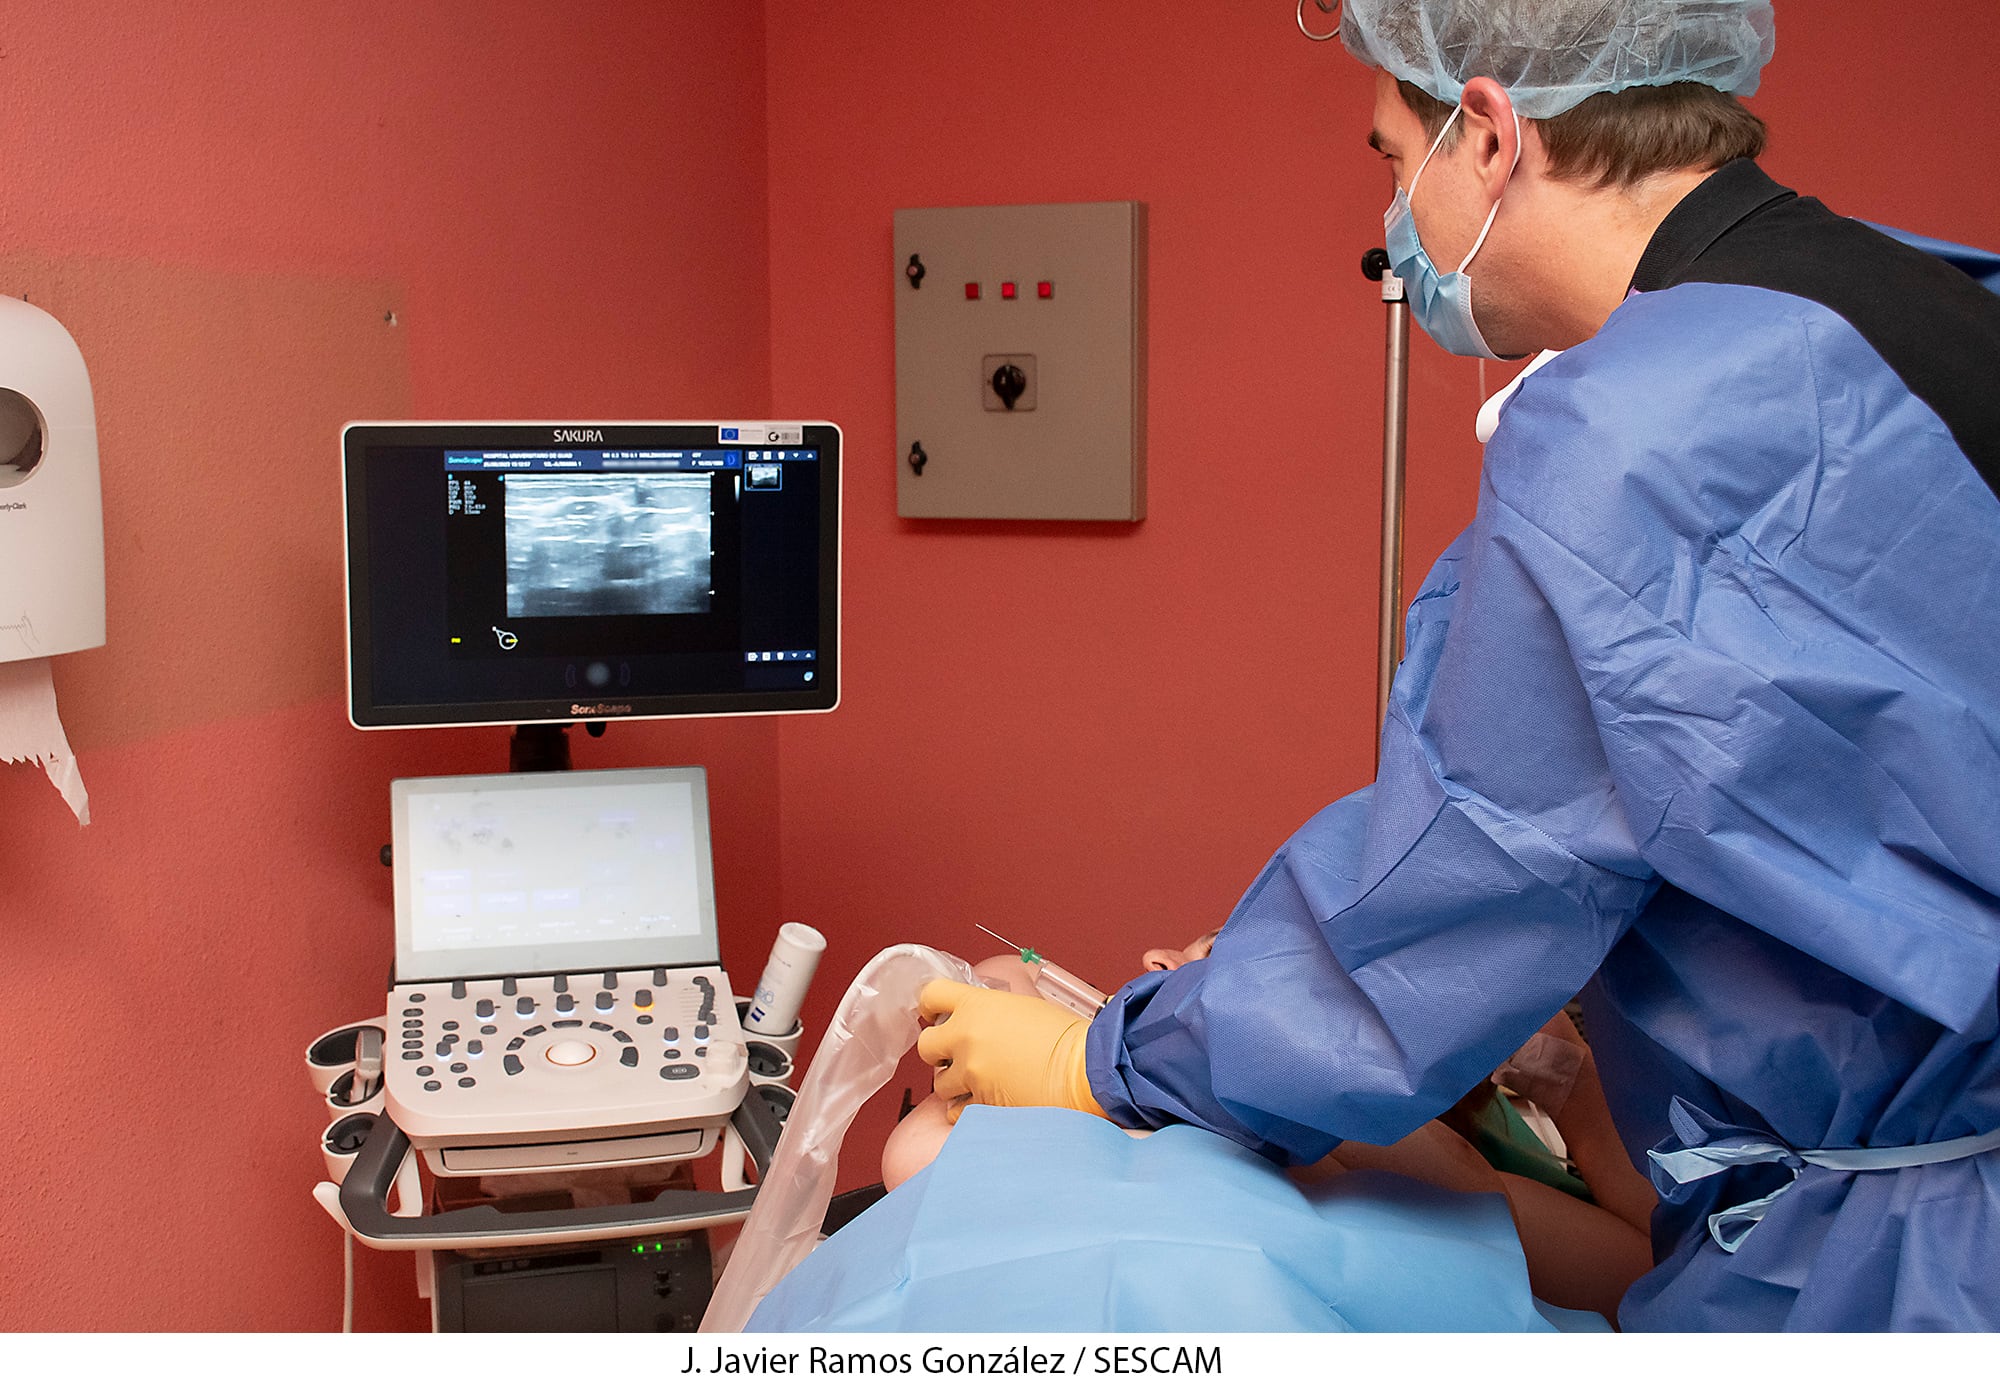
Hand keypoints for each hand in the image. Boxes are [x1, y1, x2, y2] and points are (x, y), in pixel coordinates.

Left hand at [917, 979, 1106, 1120]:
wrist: (1086, 1071)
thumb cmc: (1065, 1037)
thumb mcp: (1023, 1007)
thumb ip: (991, 1011)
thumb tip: (978, 1019)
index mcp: (977, 1006)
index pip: (931, 995)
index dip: (931, 1006)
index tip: (936, 1015)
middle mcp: (967, 1038)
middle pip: (925, 1045)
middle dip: (938, 1051)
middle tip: (955, 1054)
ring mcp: (971, 1073)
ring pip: (939, 1083)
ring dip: (954, 1083)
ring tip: (979, 1081)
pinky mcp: (980, 1104)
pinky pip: (955, 1111)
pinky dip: (965, 1108)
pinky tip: (983, 1101)